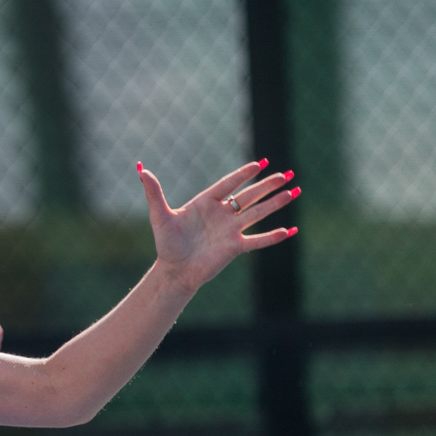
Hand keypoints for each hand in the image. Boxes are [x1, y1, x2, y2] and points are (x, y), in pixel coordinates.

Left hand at [138, 160, 298, 295]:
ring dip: (276, 203)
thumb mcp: (160, 216)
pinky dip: (273, 237)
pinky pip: (257, 241)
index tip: (260, 164)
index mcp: (206, 203)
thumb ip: (154, 192)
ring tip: (294, 192)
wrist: (174, 271)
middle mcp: (222, 214)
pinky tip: (290, 231)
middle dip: (268, 185)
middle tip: (287, 174)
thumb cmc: (166, 244)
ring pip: (258, 213)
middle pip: (249, 196)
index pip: (229, 184)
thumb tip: (141, 169)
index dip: (244, 175)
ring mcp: (230, 231)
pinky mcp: (234, 248)